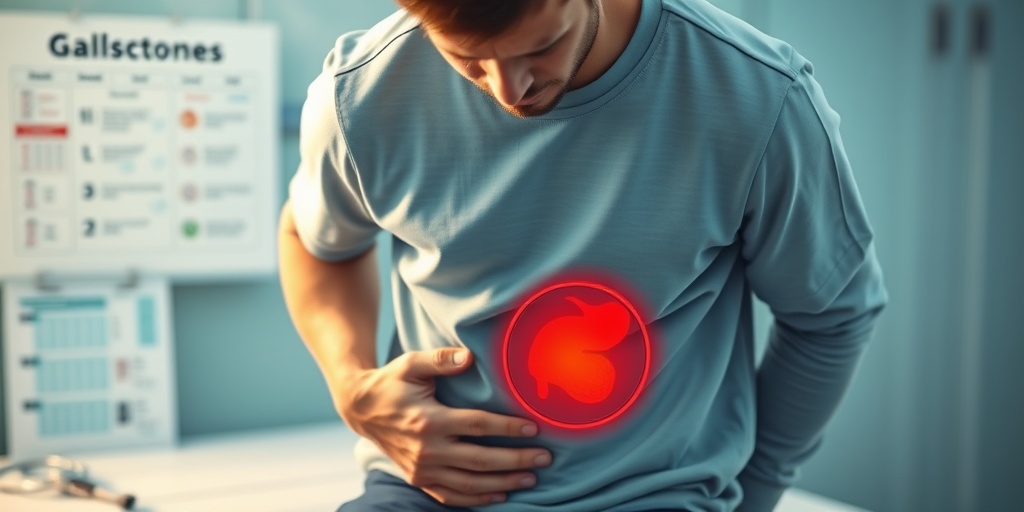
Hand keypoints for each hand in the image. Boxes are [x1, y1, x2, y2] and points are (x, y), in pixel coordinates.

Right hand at [334, 347, 551, 506]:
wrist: (361, 409)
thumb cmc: (391, 382)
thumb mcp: (411, 363)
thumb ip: (440, 359)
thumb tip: (469, 356)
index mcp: (428, 420)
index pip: (478, 425)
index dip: (508, 427)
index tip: (534, 428)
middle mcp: (427, 449)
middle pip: (481, 460)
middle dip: (516, 460)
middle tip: (545, 458)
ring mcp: (422, 469)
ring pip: (470, 483)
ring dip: (503, 483)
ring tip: (531, 478)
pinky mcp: (418, 479)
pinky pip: (451, 496)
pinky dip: (477, 500)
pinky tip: (500, 495)